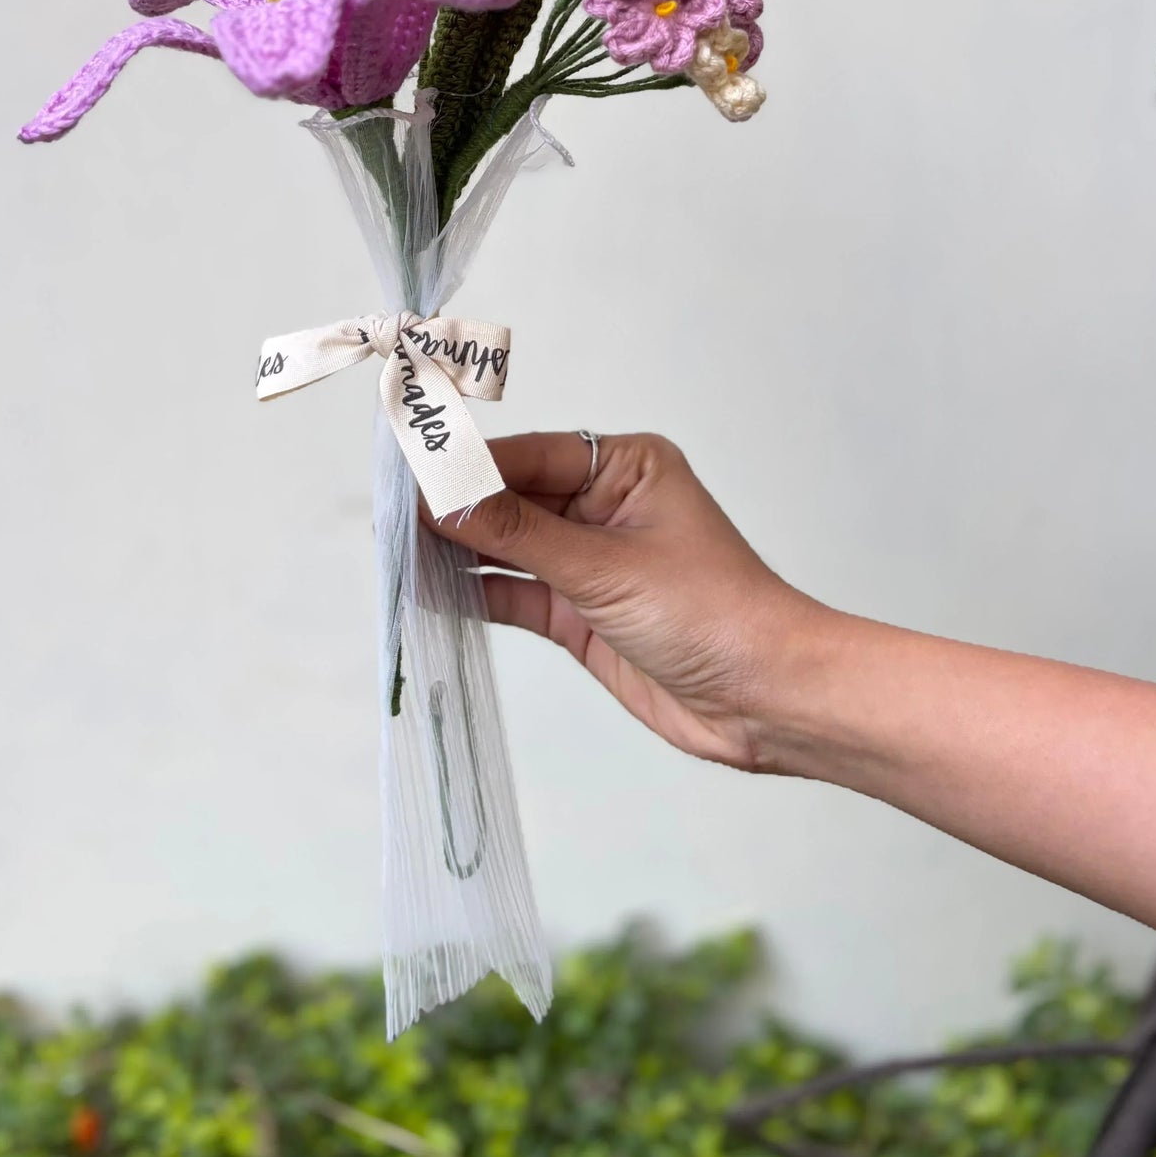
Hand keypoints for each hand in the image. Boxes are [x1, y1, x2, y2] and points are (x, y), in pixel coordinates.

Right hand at [432, 431, 825, 770]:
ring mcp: (593, 563)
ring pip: (509, 547)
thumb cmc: (713, 614)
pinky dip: (476, 593)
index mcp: (626, 468)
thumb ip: (516, 532)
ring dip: (459, 552)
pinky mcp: (584, 614)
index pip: (527, 456)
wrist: (767, 700)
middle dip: (455, 508)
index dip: (466, 466)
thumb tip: (443, 495)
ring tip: (396, 552)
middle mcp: (607, 507)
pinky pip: (516, 594)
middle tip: (387, 516)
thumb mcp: (604, 567)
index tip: (407, 474)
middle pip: (512, 498)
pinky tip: (431, 591)